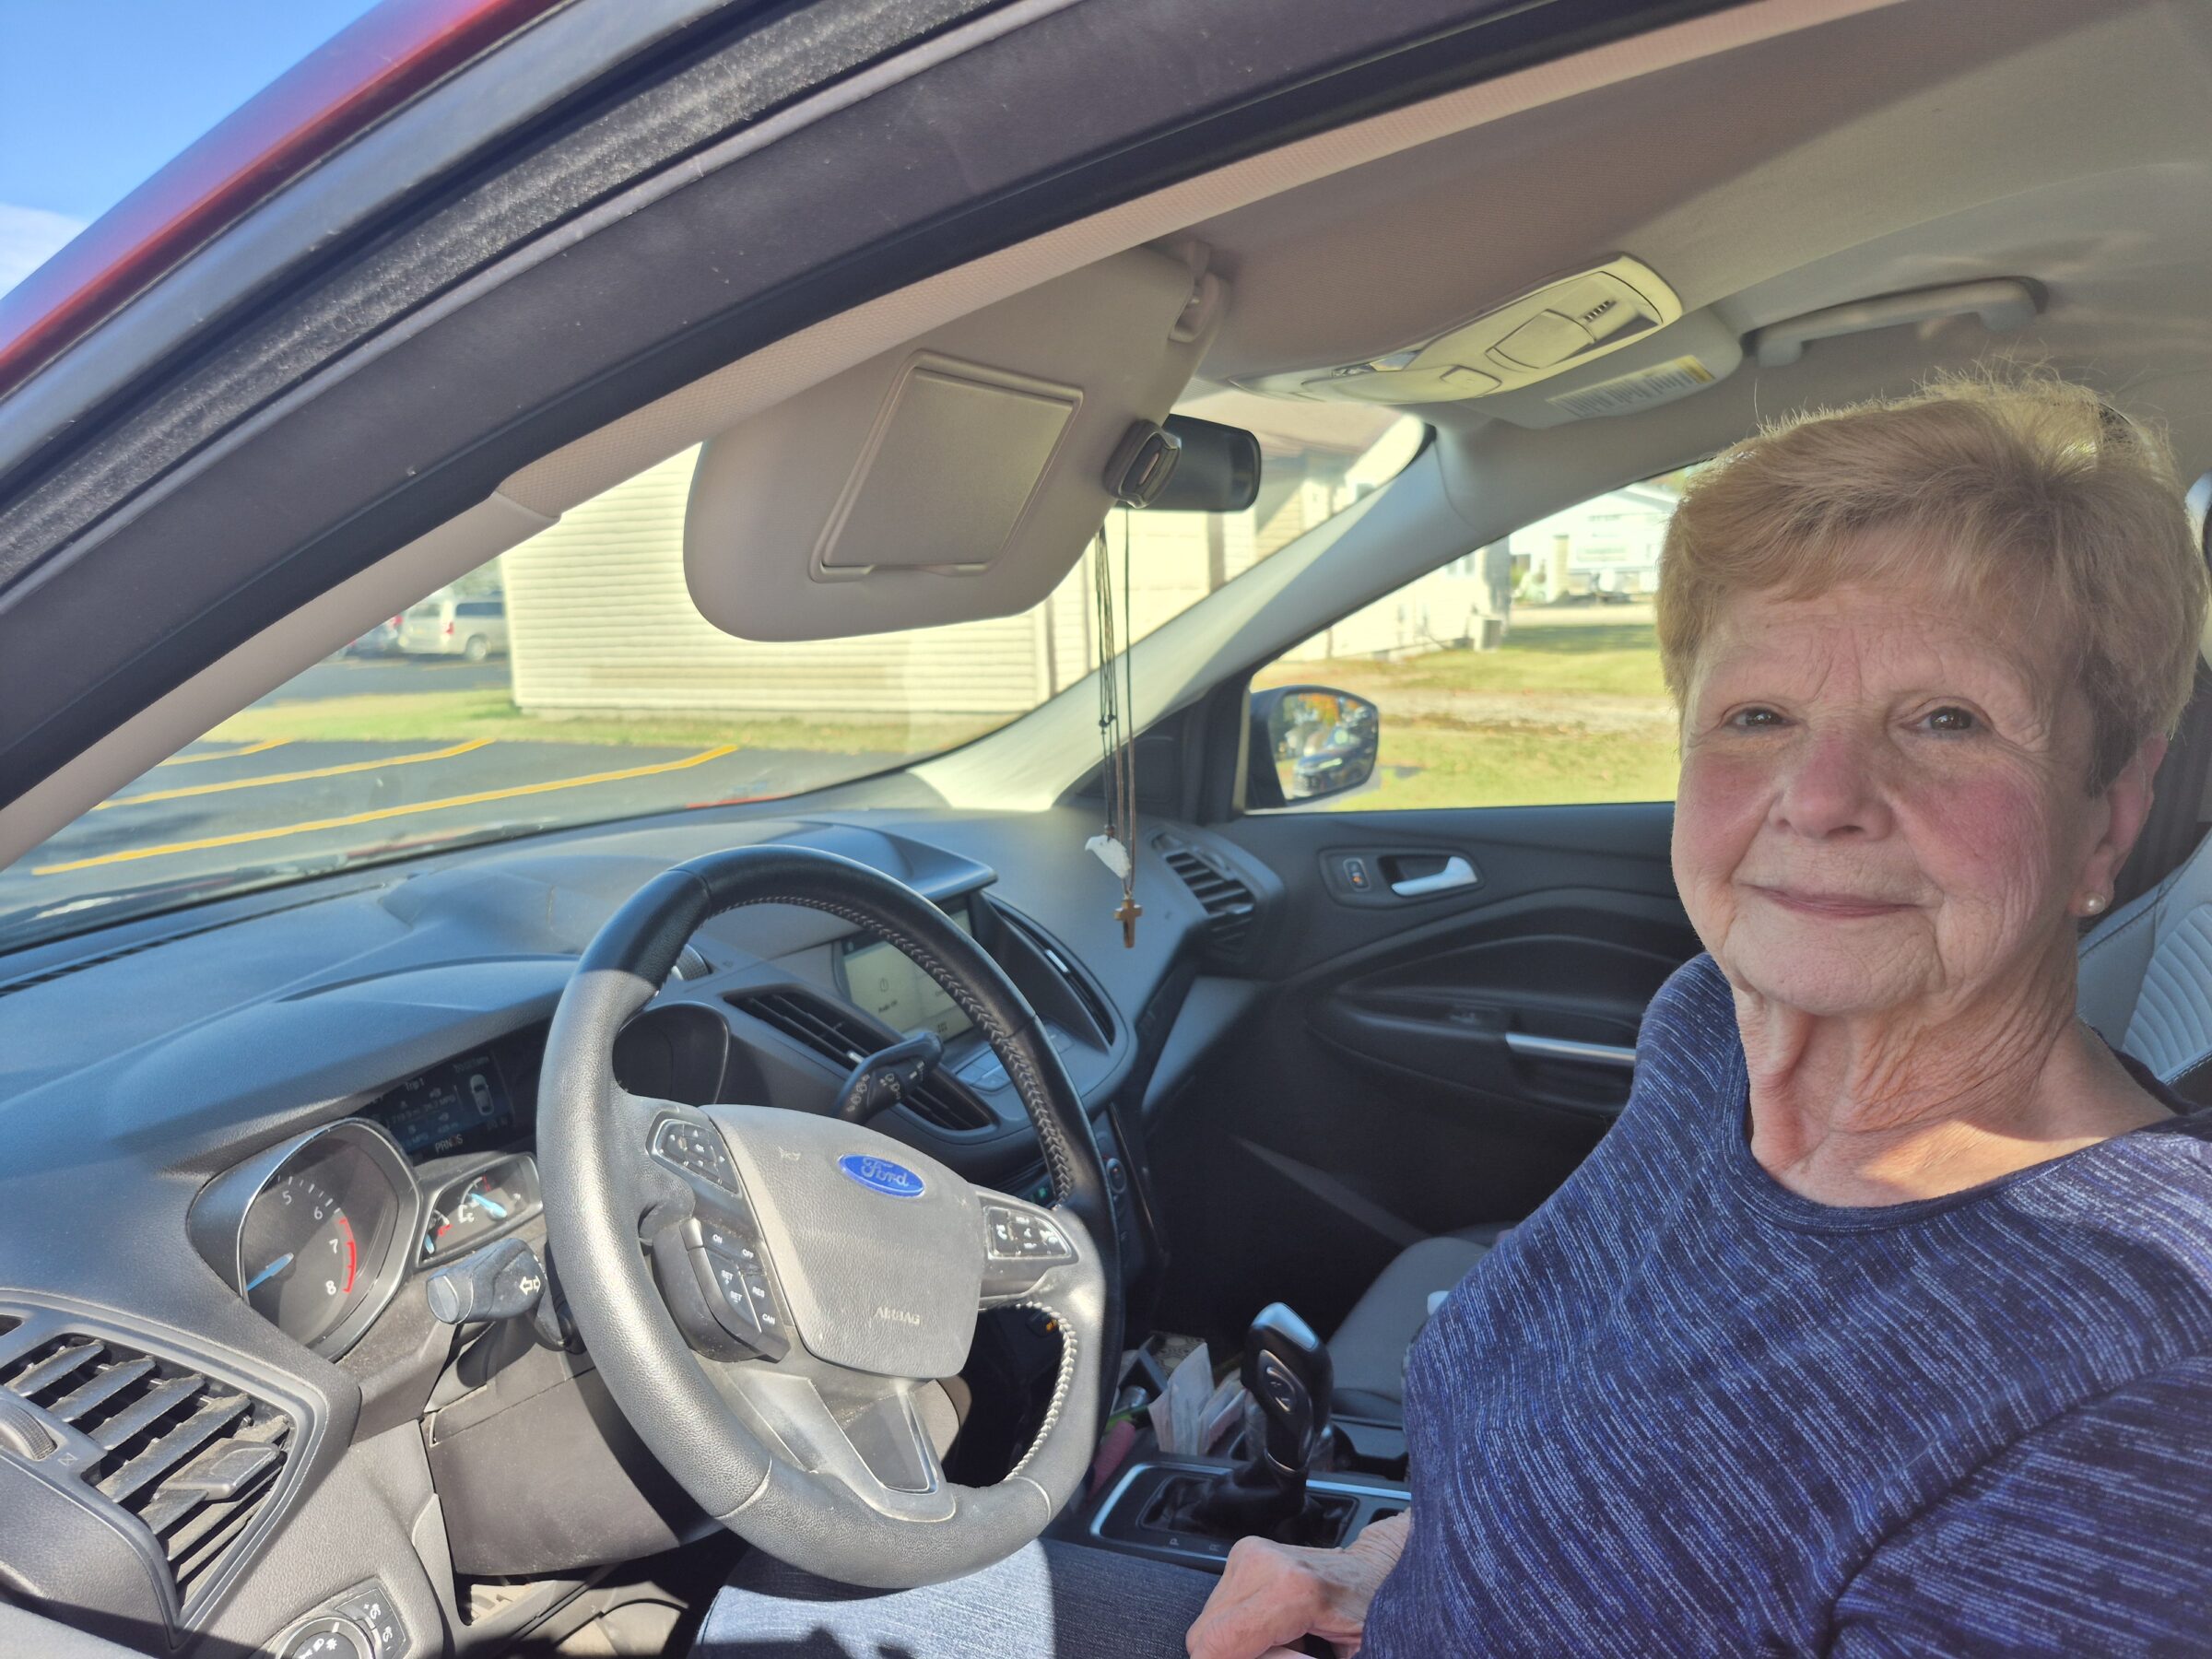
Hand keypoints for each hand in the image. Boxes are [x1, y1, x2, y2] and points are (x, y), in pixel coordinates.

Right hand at [1185, 1512, 1410, 1658]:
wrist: (1379, 1567)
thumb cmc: (1374, 1615)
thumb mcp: (1354, 1655)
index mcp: (1290, 1591)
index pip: (1214, 1645)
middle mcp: (1261, 1563)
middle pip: (1205, 1637)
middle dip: (1236, 1658)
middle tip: (1286, 1656)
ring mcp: (1249, 1553)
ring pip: (1208, 1624)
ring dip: (1239, 1645)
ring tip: (1286, 1643)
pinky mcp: (1243, 1552)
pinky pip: (1219, 1609)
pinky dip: (1242, 1628)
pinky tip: (1278, 1629)